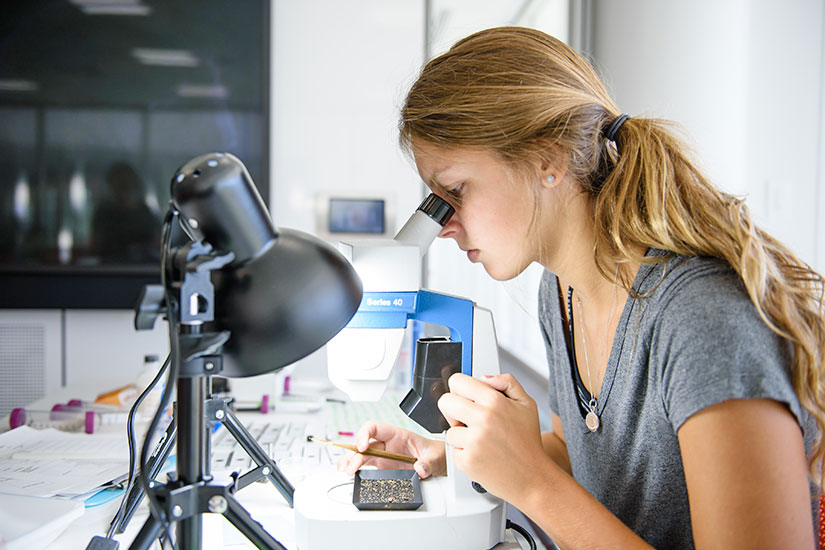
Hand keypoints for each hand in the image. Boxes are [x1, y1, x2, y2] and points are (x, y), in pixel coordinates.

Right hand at [336, 421, 445, 478]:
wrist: (439, 463)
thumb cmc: (436, 453)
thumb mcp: (436, 457)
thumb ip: (429, 462)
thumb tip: (420, 468)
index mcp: (397, 435)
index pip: (374, 428)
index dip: (365, 434)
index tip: (363, 447)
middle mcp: (387, 444)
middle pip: (364, 444)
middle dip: (355, 454)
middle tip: (351, 467)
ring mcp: (384, 456)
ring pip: (361, 455)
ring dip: (350, 461)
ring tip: (345, 470)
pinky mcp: (383, 467)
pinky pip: (365, 465)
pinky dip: (355, 468)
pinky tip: (348, 472)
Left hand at [437, 373, 544, 501]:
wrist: (532, 478)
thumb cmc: (528, 442)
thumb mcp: (526, 404)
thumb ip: (507, 383)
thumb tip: (484, 378)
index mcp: (495, 402)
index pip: (458, 381)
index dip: (460, 388)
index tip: (464, 395)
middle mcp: (483, 419)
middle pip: (445, 402)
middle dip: (453, 409)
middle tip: (466, 417)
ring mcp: (474, 441)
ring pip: (449, 429)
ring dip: (461, 435)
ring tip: (481, 440)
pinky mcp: (467, 460)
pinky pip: (453, 450)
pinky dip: (464, 453)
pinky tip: (481, 454)